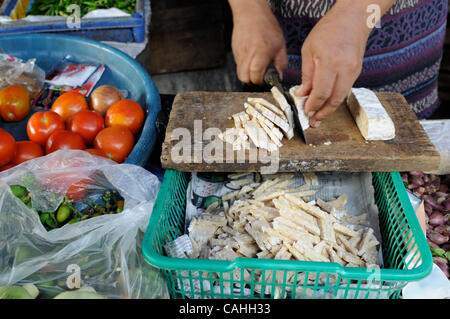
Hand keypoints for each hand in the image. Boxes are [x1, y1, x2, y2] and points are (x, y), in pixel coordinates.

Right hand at [229, 0, 287, 84]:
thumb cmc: (266, 25)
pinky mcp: (235, 51)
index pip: (256, 76)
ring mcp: (239, 53)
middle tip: (260, 74)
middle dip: (252, 79)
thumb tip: (280, 75)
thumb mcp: (280, 44)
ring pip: (240, 72)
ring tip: (256, 64)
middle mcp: (248, 54)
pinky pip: (238, 64)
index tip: (266, 78)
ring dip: (248, 73)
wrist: (250, 13)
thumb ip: (281, 62)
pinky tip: (251, 57)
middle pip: (244, 78)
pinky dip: (244, 65)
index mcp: (261, 53)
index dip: (261, 80)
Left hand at [295, 1, 373, 127]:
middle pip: (334, 100)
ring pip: (341, 97)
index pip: (321, 92)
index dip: (312, 105)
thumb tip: (302, 94)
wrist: (353, 19)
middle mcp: (344, 69)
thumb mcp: (309, 50)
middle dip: (322, 113)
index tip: (305, 111)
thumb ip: (307, 75)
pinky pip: (345, 90)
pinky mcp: (357, 72)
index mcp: (330, 62)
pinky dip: (335, 98)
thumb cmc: (329, 30)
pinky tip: (326, 102)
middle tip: (313, 122)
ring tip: (319, 117)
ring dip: (329, 109)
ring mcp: (353, 71)